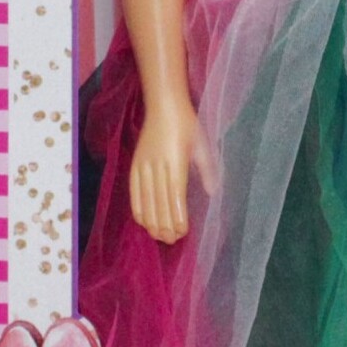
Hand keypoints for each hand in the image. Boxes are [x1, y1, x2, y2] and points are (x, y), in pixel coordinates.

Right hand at [129, 98, 216, 243]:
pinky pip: (134, 191)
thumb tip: (213, 192)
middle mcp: (158, 167)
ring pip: (146, 200)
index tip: (183, 232)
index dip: (178, 217)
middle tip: (171, 240)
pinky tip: (143, 221)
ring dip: (152, 221)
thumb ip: (208, 170)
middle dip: (165, 224)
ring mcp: (144, 166)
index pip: (176, 196)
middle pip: (159, 202)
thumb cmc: (187, 125)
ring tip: (159, 236)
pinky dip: (138, 208)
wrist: (163, 106)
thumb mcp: (203, 145)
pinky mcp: (135, 165)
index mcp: (176, 163)